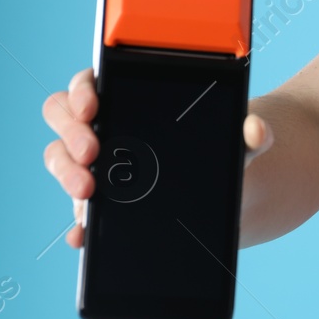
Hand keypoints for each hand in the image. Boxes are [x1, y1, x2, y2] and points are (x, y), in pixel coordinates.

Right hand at [41, 67, 273, 248]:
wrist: (230, 197)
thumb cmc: (226, 152)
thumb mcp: (242, 142)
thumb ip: (253, 134)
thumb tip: (257, 129)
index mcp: (130, 100)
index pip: (90, 83)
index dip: (82, 90)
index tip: (92, 106)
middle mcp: (104, 129)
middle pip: (65, 119)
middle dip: (71, 134)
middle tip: (92, 153)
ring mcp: (98, 167)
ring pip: (62, 161)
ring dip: (66, 174)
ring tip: (87, 192)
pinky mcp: (103, 206)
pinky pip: (78, 213)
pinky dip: (77, 224)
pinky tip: (83, 235)